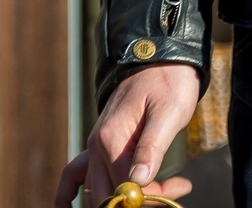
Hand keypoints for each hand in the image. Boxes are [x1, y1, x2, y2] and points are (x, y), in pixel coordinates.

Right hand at [55, 61, 199, 206]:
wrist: (159, 58)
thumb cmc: (168, 83)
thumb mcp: (169, 112)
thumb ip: (152, 147)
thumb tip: (139, 181)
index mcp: (111, 139)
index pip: (125, 186)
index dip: (152, 195)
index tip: (181, 187)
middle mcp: (96, 145)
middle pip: (108, 193)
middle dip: (140, 200)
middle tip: (173, 191)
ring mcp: (94, 146)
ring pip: (96, 190)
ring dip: (121, 200)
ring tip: (160, 192)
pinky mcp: (98, 145)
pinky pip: (75, 175)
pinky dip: (71, 195)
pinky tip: (70, 207)